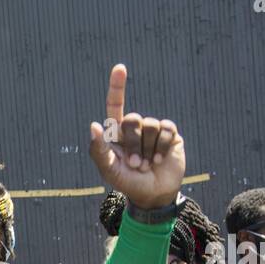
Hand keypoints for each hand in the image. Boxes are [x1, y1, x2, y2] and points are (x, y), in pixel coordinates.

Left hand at [88, 64, 185, 210]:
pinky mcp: (170, 134)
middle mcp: (135, 128)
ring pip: (150, 124)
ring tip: (147, 164)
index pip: (115, 105)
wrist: (153, 194)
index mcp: (117, 133)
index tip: (120, 68)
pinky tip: (160, 159)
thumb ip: (99, 149)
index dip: (117, 87)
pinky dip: (161, 146)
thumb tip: (94, 124)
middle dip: (133, 143)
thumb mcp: (109, 170)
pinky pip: (166, 128)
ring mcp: (153, 130)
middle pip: (133, 119)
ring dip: (147, 148)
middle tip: (134, 164)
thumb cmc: (127, 182)